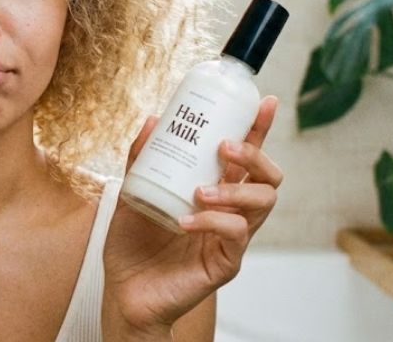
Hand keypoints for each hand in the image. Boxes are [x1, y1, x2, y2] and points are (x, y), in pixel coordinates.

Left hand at [102, 96, 281, 335]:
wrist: (123, 292)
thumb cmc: (132, 244)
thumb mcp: (131, 192)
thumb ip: (141, 159)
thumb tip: (154, 119)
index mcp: (213, 189)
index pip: (245, 156)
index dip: (259, 128)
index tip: (264, 101)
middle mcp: (229, 211)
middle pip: (269, 177)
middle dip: (255, 154)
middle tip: (225, 146)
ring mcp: (231, 238)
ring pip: (264, 203)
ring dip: (235, 188)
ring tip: (201, 190)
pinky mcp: (226, 262)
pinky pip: (237, 235)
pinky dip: (213, 221)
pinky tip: (186, 221)